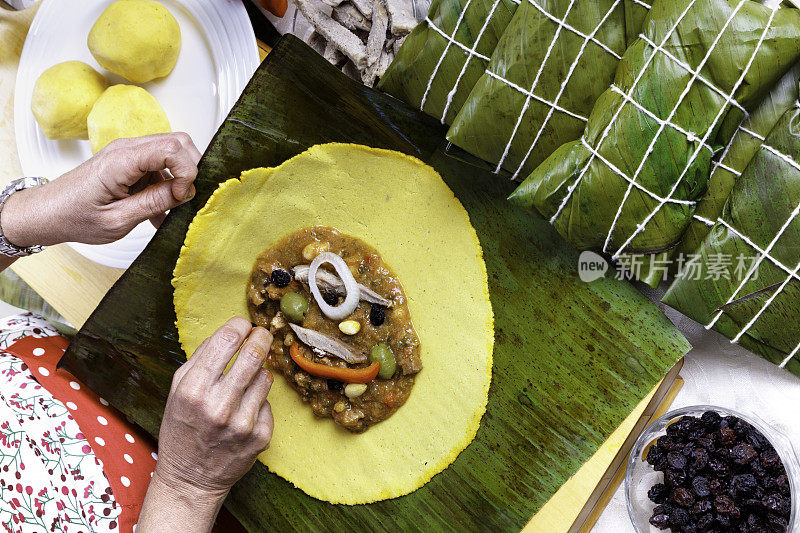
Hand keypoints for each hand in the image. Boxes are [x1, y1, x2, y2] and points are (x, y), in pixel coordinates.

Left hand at [1, 132, 200, 246]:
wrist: (48, 213)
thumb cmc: (75, 217)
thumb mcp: (118, 220)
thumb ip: (154, 203)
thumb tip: (186, 192)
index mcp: (122, 160)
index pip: (173, 148)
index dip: (187, 172)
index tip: (181, 197)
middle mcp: (127, 149)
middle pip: (178, 142)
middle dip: (191, 169)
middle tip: (184, 198)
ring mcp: (129, 153)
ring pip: (172, 152)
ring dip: (179, 179)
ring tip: (170, 208)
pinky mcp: (130, 162)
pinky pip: (160, 165)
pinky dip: (168, 184)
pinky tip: (160, 210)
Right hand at [156, 316, 273, 496]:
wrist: (190, 479)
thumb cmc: (183, 428)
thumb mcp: (178, 390)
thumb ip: (202, 358)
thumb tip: (231, 331)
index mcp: (193, 389)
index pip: (226, 341)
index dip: (239, 325)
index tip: (244, 323)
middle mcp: (218, 405)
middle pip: (254, 354)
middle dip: (261, 337)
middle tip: (262, 334)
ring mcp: (242, 423)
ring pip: (266, 376)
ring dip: (259, 373)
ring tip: (244, 382)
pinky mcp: (260, 436)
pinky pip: (268, 403)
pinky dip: (258, 402)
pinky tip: (243, 412)